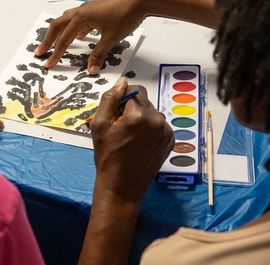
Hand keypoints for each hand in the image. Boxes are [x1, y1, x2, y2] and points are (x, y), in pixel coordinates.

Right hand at [35, 0, 147, 74]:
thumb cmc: (126, 14)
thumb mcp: (111, 38)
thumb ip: (99, 54)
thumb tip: (91, 69)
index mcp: (81, 17)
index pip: (64, 39)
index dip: (56, 54)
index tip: (48, 63)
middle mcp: (81, 11)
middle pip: (58, 26)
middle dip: (49, 40)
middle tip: (41, 52)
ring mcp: (88, 9)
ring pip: (67, 21)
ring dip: (60, 32)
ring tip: (56, 44)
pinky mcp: (96, 10)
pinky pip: (79, 20)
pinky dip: (74, 29)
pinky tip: (79, 36)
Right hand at [91, 77, 172, 202]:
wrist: (122, 186)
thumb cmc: (108, 156)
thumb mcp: (100, 124)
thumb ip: (110, 98)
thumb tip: (122, 82)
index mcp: (140, 115)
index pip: (134, 89)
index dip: (122, 99)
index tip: (115, 114)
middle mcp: (157, 121)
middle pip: (144, 101)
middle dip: (132, 108)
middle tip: (120, 128)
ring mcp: (166, 132)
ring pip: (152, 112)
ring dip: (141, 118)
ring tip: (130, 137)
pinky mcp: (170, 141)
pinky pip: (159, 125)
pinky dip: (149, 129)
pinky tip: (139, 142)